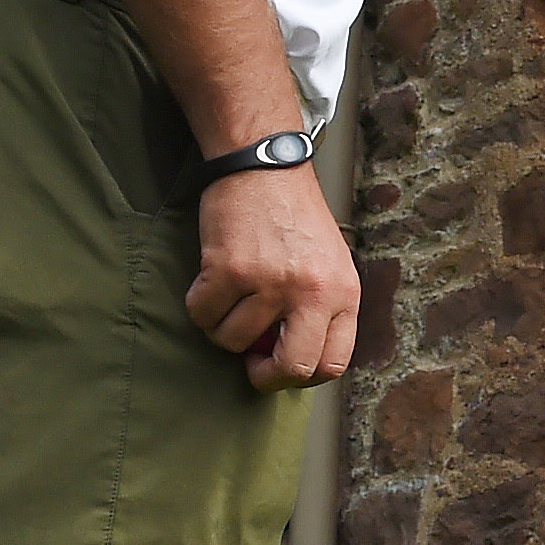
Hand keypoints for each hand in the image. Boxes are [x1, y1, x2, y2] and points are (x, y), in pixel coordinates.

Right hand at [188, 162, 357, 388]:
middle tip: (250, 363)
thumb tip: (296, 360)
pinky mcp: (229, 269)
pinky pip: (204, 315)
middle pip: (293, 367)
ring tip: (229, 301)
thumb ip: (322, 309)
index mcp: (344, 293)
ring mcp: (271, 281)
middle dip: (265, 376)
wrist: (264, 167)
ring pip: (234, 341)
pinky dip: (200, 307)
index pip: (333, 364)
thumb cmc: (295, 218)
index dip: (303, 377)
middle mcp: (313, 291)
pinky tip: (210, 284)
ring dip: (224, 329)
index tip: (282, 366)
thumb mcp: (330, 264)